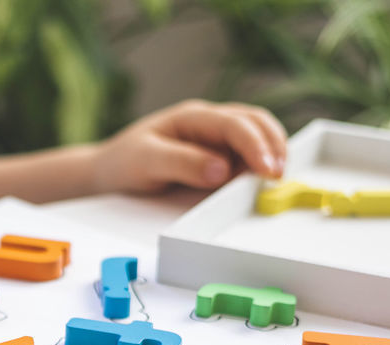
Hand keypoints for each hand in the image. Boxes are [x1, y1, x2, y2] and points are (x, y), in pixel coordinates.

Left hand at [92, 100, 286, 194]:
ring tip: (276, 181)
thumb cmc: (124, 161)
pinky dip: (258, 167)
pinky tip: (261, 183)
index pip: (234, 124)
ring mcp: (216, 139)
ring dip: (271, 155)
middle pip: (255, 122)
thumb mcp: (146, 162)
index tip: (268, 170)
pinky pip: (245, 158)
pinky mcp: (218, 157)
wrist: (108, 171)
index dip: (255, 145)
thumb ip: (183, 163)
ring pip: (256, 137)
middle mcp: (209, 123)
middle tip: (281, 176)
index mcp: (192, 117)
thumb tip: (222, 170)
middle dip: (274, 145)